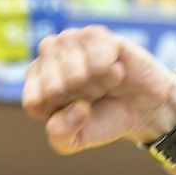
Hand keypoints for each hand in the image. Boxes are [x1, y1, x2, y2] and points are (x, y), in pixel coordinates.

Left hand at [21, 26, 175, 155]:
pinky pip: (99, 62)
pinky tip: (115, 69)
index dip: (60, 114)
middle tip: (92, 96)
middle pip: (55, 90)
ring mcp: (69, 39)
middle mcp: (47, 56)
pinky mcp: (95, 33)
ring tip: (102, 83)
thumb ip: (60, 134)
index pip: (34, 103)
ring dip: (97, 87)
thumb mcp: (72, 141)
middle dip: (80, 101)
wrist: (141, 108)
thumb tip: (78, 107)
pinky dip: (112, 74)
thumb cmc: (100, 120)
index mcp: (34, 82)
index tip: (75, 110)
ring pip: (76, 76)